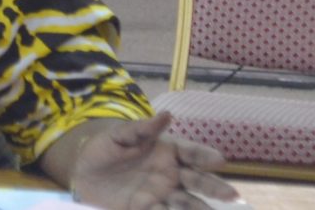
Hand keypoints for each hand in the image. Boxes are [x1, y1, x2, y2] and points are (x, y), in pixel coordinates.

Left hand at [71, 112, 239, 209]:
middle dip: (213, 187)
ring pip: (186, 202)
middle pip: (196, 181)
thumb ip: (142, 128)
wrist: (83, 171)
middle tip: (231, 194)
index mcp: (167, 151)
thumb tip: (166, 115)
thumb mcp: (119, 135)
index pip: (190, 152)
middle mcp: (171, 174)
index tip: (219, 160)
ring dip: (199, 208)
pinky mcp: (146, 209)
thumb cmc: (106, 147)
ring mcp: (161, 194)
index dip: (204, 155)